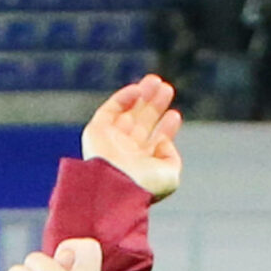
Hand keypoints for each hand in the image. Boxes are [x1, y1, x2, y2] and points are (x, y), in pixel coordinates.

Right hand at [82, 74, 181, 200]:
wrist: (114, 188)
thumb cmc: (142, 186)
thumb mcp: (169, 176)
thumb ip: (171, 158)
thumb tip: (163, 142)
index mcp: (141, 164)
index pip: (154, 141)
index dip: (165, 128)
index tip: (174, 115)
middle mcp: (125, 151)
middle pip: (142, 122)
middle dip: (154, 105)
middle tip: (166, 89)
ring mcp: (110, 141)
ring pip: (127, 112)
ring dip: (141, 95)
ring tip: (156, 81)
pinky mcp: (96, 132)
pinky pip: (109, 110)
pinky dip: (123, 97)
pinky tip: (138, 90)